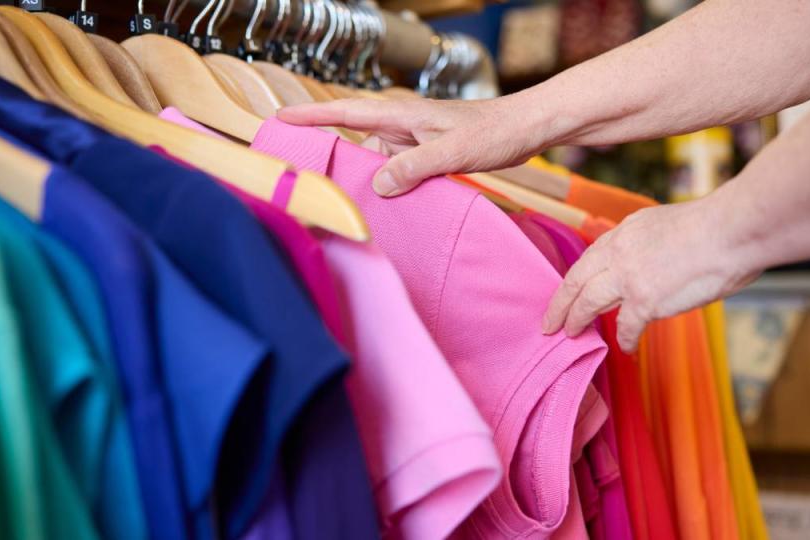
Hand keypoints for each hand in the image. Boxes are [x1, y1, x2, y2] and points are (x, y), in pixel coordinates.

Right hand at [276, 95, 542, 196]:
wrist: (528, 129)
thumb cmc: (496, 131)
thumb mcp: (453, 151)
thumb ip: (414, 166)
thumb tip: (378, 185)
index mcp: (403, 116)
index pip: (347, 114)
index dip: (312, 116)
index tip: (281, 118)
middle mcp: (403, 127)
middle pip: (356, 143)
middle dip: (335, 160)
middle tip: (311, 183)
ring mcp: (415, 141)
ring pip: (377, 163)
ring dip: (369, 182)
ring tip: (354, 206)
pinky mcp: (428, 154)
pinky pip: (398, 172)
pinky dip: (392, 187)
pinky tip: (393, 207)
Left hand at [541, 196, 760, 350]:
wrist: (734, 229)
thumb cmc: (719, 226)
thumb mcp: (668, 223)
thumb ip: (651, 242)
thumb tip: (652, 259)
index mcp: (626, 231)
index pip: (590, 258)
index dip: (576, 279)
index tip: (568, 291)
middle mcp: (620, 251)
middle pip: (576, 280)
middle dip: (559, 303)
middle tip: (549, 321)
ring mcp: (629, 276)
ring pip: (588, 302)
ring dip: (576, 320)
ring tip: (570, 334)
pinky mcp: (645, 300)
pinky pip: (626, 327)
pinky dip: (626, 341)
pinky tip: (627, 350)